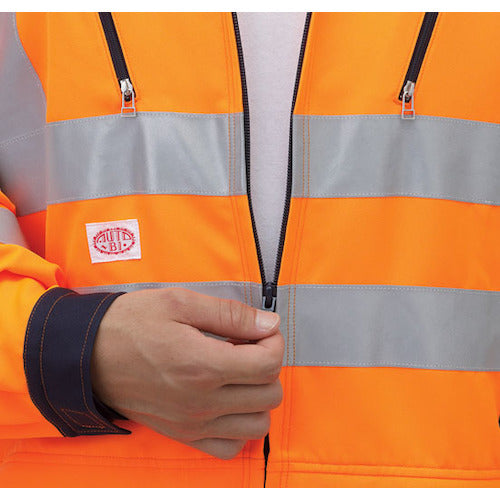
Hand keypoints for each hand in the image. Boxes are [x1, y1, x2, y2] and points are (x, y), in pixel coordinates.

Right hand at [91, 287, 283, 458]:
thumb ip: (230, 315)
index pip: (268, 364)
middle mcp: (202, 402)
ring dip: (258, 397)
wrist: (88, 355)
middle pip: (269, 394)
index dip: (273, 342)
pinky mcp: (182, 435)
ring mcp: (193, 424)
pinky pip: (230, 448)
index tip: (261, 330)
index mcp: (203, 366)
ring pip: (257, 425)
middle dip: (268, 366)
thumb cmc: (130, 324)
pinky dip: (238, 427)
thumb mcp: (180, 302)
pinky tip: (227, 401)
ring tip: (238, 373)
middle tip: (247, 348)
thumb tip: (268, 323)